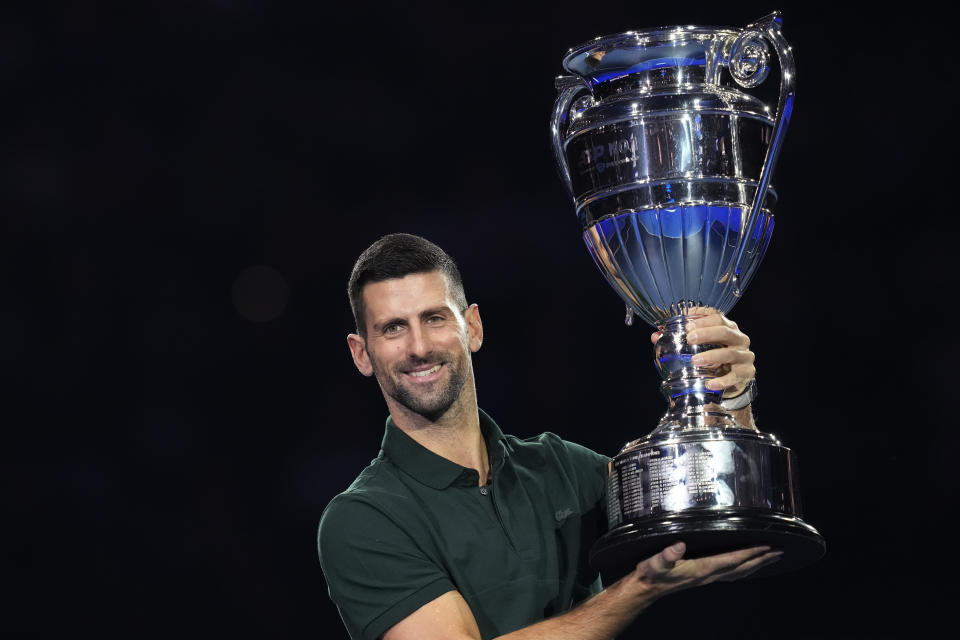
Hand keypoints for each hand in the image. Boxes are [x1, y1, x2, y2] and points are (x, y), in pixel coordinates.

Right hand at [627, 542, 780, 601]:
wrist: (647, 588)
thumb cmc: (651, 574)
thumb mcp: (656, 562)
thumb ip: (667, 555)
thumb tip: (678, 546)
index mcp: (702, 569)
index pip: (732, 560)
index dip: (749, 553)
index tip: (765, 546)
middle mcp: (709, 575)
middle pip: (742, 568)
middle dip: (761, 560)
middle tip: (778, 552)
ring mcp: (708, 578)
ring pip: (739, 572)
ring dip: (756, 565)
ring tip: (770, 557)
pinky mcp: (705, 577)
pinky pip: (731, 573)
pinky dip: (744, 568)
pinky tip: (747, 564)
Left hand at [650, 310, 754, 396]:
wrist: (734, 378)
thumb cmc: (715, 355)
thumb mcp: (701, 345)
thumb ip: (679, 338)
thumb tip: (655, 335)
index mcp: (728, 327)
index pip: (717, 317)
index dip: (702, 320)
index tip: (687, 325)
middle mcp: (739, 339)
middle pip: (725, 331)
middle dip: (706, 333)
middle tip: (689, 339)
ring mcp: (744, 356)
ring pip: (730, 353)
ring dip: (711, 356)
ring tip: (695, 361)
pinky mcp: (746, 372)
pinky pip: (734, 376)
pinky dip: (721, 381)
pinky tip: (709, 383)